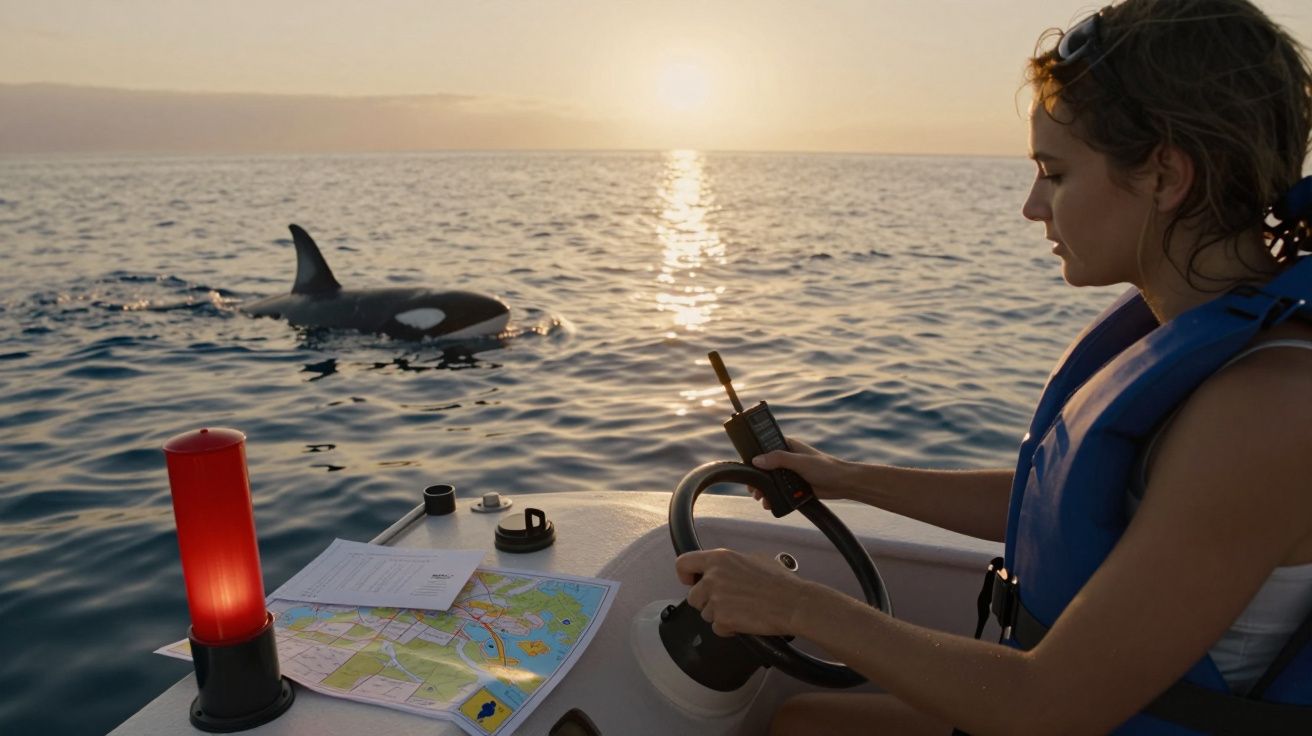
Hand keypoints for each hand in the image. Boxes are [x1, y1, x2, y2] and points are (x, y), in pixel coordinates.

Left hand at [674, 548, 821, 636]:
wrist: (793, 603)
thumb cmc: (779, 581)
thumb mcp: (754, 558)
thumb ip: (731, 563)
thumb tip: (725, 569)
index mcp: (718, 558)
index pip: (683, 563)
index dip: (685, 575)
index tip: (691, 581)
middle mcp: (712, 577)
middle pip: (693, 596)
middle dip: (706, 602)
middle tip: (726, 602)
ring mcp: (716, 599)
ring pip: (705, 614)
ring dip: (719, 616)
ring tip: (741, 611)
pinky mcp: (722, 619)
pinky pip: (717, 628)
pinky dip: (728, 629)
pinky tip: (744, 621)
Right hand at [749, 438, 850, 509]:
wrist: (843, 484)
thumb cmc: (825, 467)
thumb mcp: (800, 461)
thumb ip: (778, 459)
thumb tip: (756, 460)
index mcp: (787, 446)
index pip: (765, 449)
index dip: (755, 459)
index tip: (748, 470)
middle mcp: (786, 459)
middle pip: (765, 468)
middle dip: (758, 480)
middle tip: (753, 489)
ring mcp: (789, 473)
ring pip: (771, 481)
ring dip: (764, 490)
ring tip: (761, 498)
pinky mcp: (794, 486)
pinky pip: (779, 492)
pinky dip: (774, 497)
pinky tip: (770, 504)